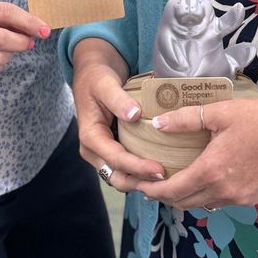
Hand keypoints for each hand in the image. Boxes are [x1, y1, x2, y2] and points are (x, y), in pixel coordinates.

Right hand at [72, 38, 165, 188]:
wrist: (92, 75)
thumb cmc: (96, 78)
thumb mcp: (105, 83)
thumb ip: (118, 99)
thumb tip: (134, 115)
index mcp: (90, 136)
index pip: (116, 159)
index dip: (138, 167)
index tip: (160, 170)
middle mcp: (94, 150)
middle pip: (118, 177)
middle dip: (141, 181)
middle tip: (167, 181)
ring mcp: (102, 152)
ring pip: (122, 177)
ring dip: (142, 181)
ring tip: (166, 180)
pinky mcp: (111, 150)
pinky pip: (125, 169)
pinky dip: (140, 173)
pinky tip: (158, 169)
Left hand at [134, 95, 257, 209]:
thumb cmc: (256, 117)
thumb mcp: (217, 112)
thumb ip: (184, 120)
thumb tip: (156, 125)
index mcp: (212, 170)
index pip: (173, 190)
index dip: (153, 190)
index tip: (139, 185)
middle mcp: (224, 190)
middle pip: (184, 202)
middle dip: (163, 195)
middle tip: (148, 184)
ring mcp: (238, 197)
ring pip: (200, 204)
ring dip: (183, 197)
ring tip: (169, 182)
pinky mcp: (249, 198)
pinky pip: (217, 202)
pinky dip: (203, 195)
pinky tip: (198, 180)